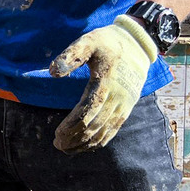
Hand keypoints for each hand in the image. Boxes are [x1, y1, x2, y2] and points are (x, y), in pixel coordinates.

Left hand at [50, 15, 158, 153]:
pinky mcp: (127, 108)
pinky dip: (99, 141)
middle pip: (95, 125)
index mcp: (106, 82)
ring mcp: (124, 105)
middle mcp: (117, 97)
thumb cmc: (107, 43)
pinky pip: (113, 129)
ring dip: (85, 143)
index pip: (88, 110)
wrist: (137, 46)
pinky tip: (85, 147)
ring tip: (66, 149)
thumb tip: (53, 72)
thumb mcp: (89, 41)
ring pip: (104, 131)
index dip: (72, 125)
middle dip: (75, 137)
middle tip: (57, 144)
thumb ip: (71, 55)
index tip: (57, 133)